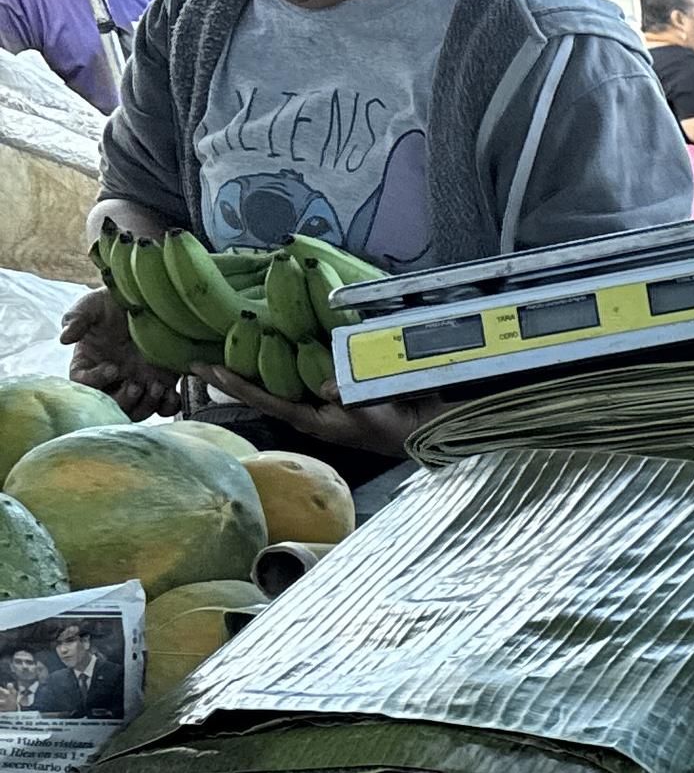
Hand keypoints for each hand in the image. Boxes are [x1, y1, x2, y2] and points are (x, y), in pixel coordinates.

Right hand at [60, 286, 178, 418]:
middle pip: (111, 406)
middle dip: (123, 400)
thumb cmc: (113, 302)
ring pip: (136, 412)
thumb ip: (76, 319)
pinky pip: (164, 408)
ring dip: (145, 405)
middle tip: (136, 385)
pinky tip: (169, 392)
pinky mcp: (161, 384)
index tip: (113, 367)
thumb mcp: (92, 305)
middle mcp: (111, 379)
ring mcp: (137, 383)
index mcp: (88, 363)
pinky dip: (167, 406)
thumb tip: (64, 339)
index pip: (83, 385)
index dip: (96, 381)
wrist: (149, 301)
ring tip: (155, 386)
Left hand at [197, 366, 430, 461]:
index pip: (266, 401)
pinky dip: (278, 360)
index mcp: (311, 420)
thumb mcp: (372, 414)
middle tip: (196, 361)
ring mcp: (316, 400)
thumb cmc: (393, 427)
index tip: (209, 370)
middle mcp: (306, 410)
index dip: (237, 385)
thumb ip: (349, 399)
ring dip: (249, 367)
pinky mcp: (328, 390)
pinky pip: (296, 373)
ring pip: (274, 382)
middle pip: (260, 391)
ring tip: (221, 349)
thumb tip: (324, 386)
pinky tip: (266, 344)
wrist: (419, 428)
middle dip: (229, 378)